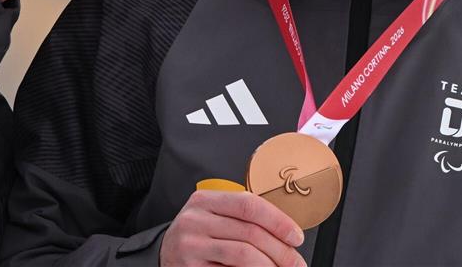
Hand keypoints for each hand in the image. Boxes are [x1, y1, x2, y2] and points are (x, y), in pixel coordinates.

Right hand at [160, 191, 305, 266]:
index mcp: (204, 201)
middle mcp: (195, 220)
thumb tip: (285, 233)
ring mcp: (191, 246)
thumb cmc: (198, 235)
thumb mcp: (212, 216)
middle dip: (281, 251)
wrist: (165, 255)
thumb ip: (240, 217)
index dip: (278, 221)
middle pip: (250, 233)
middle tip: (297, 263)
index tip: (296, 236)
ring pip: (243, 255)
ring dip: (271, 266)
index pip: (248, 205)